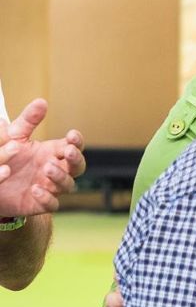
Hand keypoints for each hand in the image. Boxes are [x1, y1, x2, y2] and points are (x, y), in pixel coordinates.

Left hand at [0, 98, 85, 216]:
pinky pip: (52, 204)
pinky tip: (36, 189)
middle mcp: (56, 170)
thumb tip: (42, 101)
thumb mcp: (15, 136)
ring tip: (47, 168)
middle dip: (75, 159)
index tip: (72, 135)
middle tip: (67, 151)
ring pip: (68, 185)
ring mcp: (51, 188)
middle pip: (77, 167)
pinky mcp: (41, 204)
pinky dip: (47, 198)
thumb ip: (29, 121)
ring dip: (60, 177)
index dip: (76, 142)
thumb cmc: (8, 157)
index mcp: (53, 153)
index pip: (73, 146)